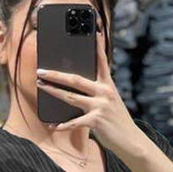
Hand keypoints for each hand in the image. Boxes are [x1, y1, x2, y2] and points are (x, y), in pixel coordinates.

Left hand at [35, 28, 139, 157]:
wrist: (131, 141)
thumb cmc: (117, 121)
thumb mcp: (110, 102)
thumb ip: (97, 93)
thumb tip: (76, 89)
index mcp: (108, 85)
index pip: (101, 61)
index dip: (97, 46)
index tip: (94, 30)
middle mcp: (104, 93)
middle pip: (76, 79)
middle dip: (56, 74)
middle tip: (41, 70)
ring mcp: (100, 106)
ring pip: (71, 97)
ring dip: (53, 91)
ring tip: (41, 86)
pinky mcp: (96, 121)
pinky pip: (74, 122)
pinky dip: (63, 125)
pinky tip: (53, 125)